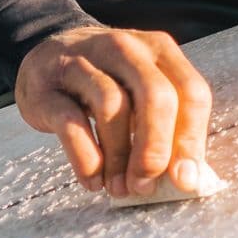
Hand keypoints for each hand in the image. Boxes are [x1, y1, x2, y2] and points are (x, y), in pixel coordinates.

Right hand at [16, 23, 221, 200]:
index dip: (192, 140)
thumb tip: (184, 178)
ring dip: (119, 156)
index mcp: (158, 49)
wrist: (45, 59)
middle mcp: (124, 49)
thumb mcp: (140, 90)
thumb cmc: (105, 84)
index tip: (184, 179)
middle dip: (156, 148)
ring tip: (119, 188)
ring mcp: (82, 62)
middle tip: (147, 185)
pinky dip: (86, 158)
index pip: (191, 91)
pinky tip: (93, 181)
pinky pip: (71, 122)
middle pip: (155, 95)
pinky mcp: (47, 86)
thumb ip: (166, 125)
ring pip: (112, 106)